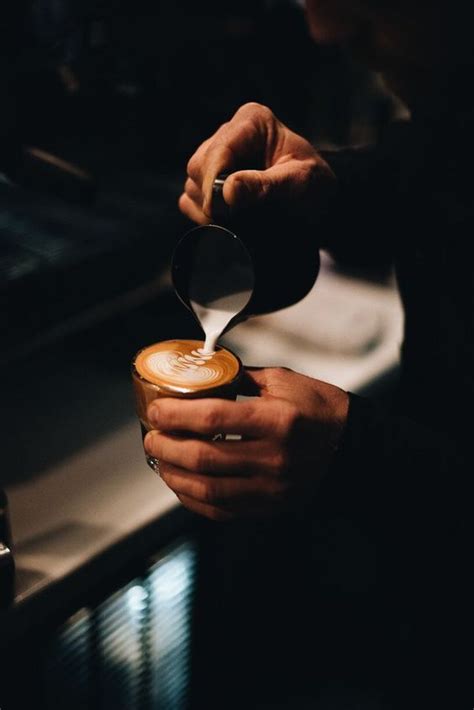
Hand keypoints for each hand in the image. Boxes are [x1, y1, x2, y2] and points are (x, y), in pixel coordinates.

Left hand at [144, 367, 348, 520]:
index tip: (156, 410)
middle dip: (166, 447)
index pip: (213, 417)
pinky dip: (194, 500)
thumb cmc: (320, 408)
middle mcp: (272, 457)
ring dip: (174, 475)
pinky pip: (222, 510)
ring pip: (207, 490)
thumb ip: (240, 377)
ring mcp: (271, 487)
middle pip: (203, 457)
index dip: (176, 414)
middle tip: (150, 437)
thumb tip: (203, 373)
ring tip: (160, 460)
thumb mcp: (283, 380)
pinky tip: (181, 485)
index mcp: (276, 420)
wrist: (354, 447)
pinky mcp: (270, 505)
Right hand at [179, 102, 335, 224]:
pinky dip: (202, 213)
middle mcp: (230, 134)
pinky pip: (189, 198)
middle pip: (198, 165)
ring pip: (191, 182)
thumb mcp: (300, 184)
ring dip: (209, 206)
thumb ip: (265, 186)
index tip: (219, 209)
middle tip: (235, 217)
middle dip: (212, 195)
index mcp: (252, 122)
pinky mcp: (210, 181)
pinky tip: (226, 219)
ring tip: (238, 217)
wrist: (318, 206)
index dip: (214, 181)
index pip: (219, 150)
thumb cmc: (315, 188)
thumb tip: (227, 191)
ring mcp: (217, 158)